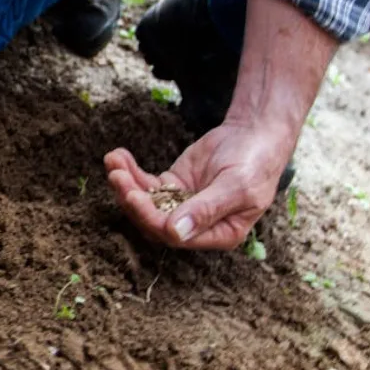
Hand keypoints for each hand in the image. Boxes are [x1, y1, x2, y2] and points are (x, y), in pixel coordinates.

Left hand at [104, 119, 297, 248]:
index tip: (134, 195)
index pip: (175, 236)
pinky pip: (146, 184)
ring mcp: (181, 205)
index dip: (151, 218)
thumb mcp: (237, 186)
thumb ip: (206, 209)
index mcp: (218, 234)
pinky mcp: (172, 186)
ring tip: (113, 161)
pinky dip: (130, 171)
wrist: (256, 133)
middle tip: (117, 176)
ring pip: (145, 202)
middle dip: (132, 199)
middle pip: (153, 221)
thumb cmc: (255, 162)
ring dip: (126, 184)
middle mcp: (196, 225)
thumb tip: (176, 233)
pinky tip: (117, 156)